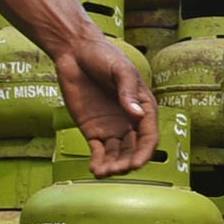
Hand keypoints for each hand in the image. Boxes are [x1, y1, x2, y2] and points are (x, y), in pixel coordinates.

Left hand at [54, 32, 157, 174]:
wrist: (74, 51)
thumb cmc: (103, 55)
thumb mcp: (120, 69)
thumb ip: (128, 92)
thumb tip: (136, 115)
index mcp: (143, 107)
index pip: (149, 136)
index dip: (144, 152)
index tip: (136, 164)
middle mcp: (129, 122)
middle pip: (133, 149)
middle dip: (126, 163)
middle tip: (117, 170)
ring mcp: (111, 127)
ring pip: (116, 154)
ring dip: (112, 166)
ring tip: (103, 172)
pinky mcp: (92, 130)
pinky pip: (98, 151)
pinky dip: (98, 162)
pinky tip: (95, 170)